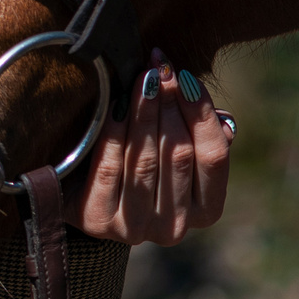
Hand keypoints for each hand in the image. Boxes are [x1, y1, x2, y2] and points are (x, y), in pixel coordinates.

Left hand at [65, 50, 231, 245]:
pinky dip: (113, 132)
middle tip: (158, 69)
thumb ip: (196, 133)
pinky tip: (113, 105)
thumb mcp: (173, 149)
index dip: (200, 113)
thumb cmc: (139, 161)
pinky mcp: (98, 221)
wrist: (81, 191)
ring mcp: (135, 229)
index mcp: (205, 211)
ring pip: (144, 160)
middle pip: (178, 155)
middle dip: (169, 105)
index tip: (185, 75)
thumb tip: (216, 114)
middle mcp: (175, 228)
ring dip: (143, 113)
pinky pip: (109, 168)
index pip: (214, 157)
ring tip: (140, 78)